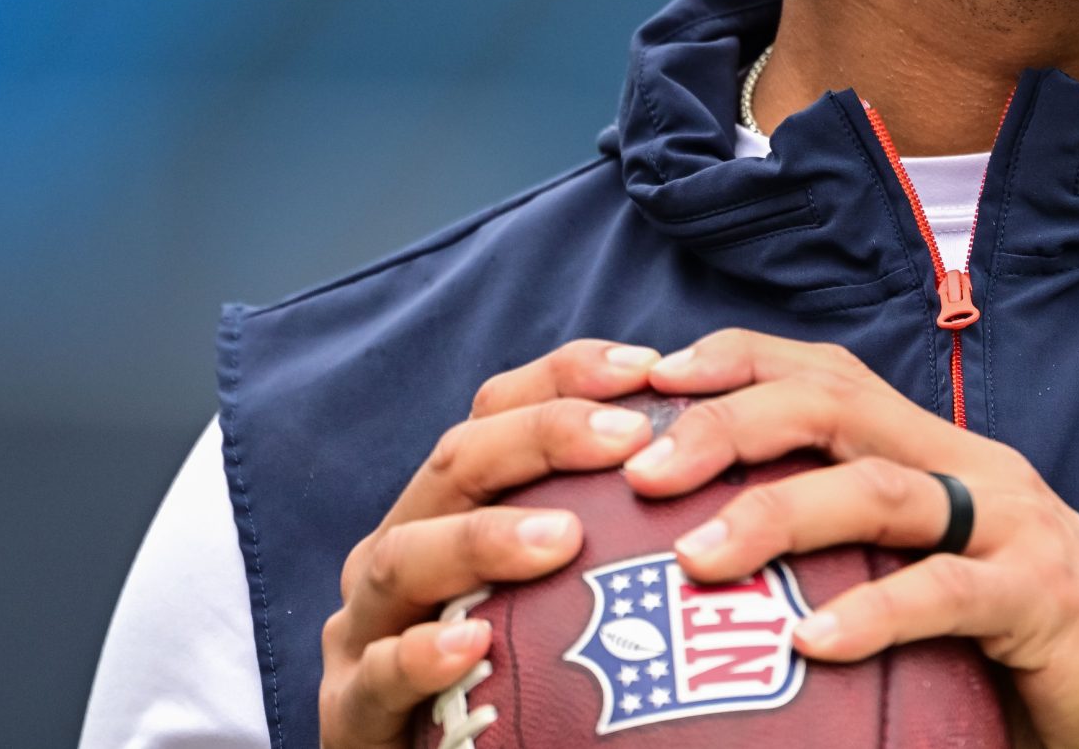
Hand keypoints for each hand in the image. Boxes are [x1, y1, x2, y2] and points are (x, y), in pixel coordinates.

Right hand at [316, 338, 667, 747]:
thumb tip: (730, 479)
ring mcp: (366, 628)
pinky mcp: (348, 711)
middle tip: (630, 437)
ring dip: (484, 539)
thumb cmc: (523, 677)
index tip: (651, 367)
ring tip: (564, 537)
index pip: (499, 411)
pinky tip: (470, 644)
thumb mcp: (565, 591)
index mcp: (451, 506)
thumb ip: (616, 535)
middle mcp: (402, 547)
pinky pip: (377, 677)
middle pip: (457, 463)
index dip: (569, 376)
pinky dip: (418, 656)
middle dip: (541, 436)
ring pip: (402, 557)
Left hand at [636, 329, 1078, 748]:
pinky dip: (873, 611)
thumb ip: (847, 562)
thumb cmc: (1024, 654)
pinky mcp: (1043, 594)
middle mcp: (971, 464)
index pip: (822, 371)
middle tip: (640, 469)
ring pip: (879, 486)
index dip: (732, 362)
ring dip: (777, 511)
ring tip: (695, 557)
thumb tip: (704, 583)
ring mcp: (1012, 523)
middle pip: (834, 403)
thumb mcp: (928, 583)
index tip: (639, 379)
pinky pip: (946, 592)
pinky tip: (809, 642)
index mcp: (935, 451)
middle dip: (728, 422)